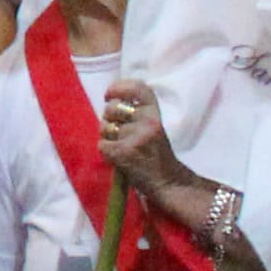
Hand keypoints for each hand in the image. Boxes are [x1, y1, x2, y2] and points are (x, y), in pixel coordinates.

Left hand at [93, 81, 206, 201]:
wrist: (169, 182)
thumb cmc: (157, 154)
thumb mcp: (153, 127)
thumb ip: (137, 113)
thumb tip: (111, 100)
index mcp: (155, 114)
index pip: (138, 89)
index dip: (119, 87)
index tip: (109, 94)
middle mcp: (147, 122)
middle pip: (112, 108)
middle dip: (109, 118)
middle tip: (119, 131)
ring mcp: (134, 137)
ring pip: (104, 127)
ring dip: (107, 136)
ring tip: (122, 146)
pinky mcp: (123, 152)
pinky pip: (102, 144)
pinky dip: (106, 151)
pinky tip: (119, 157)